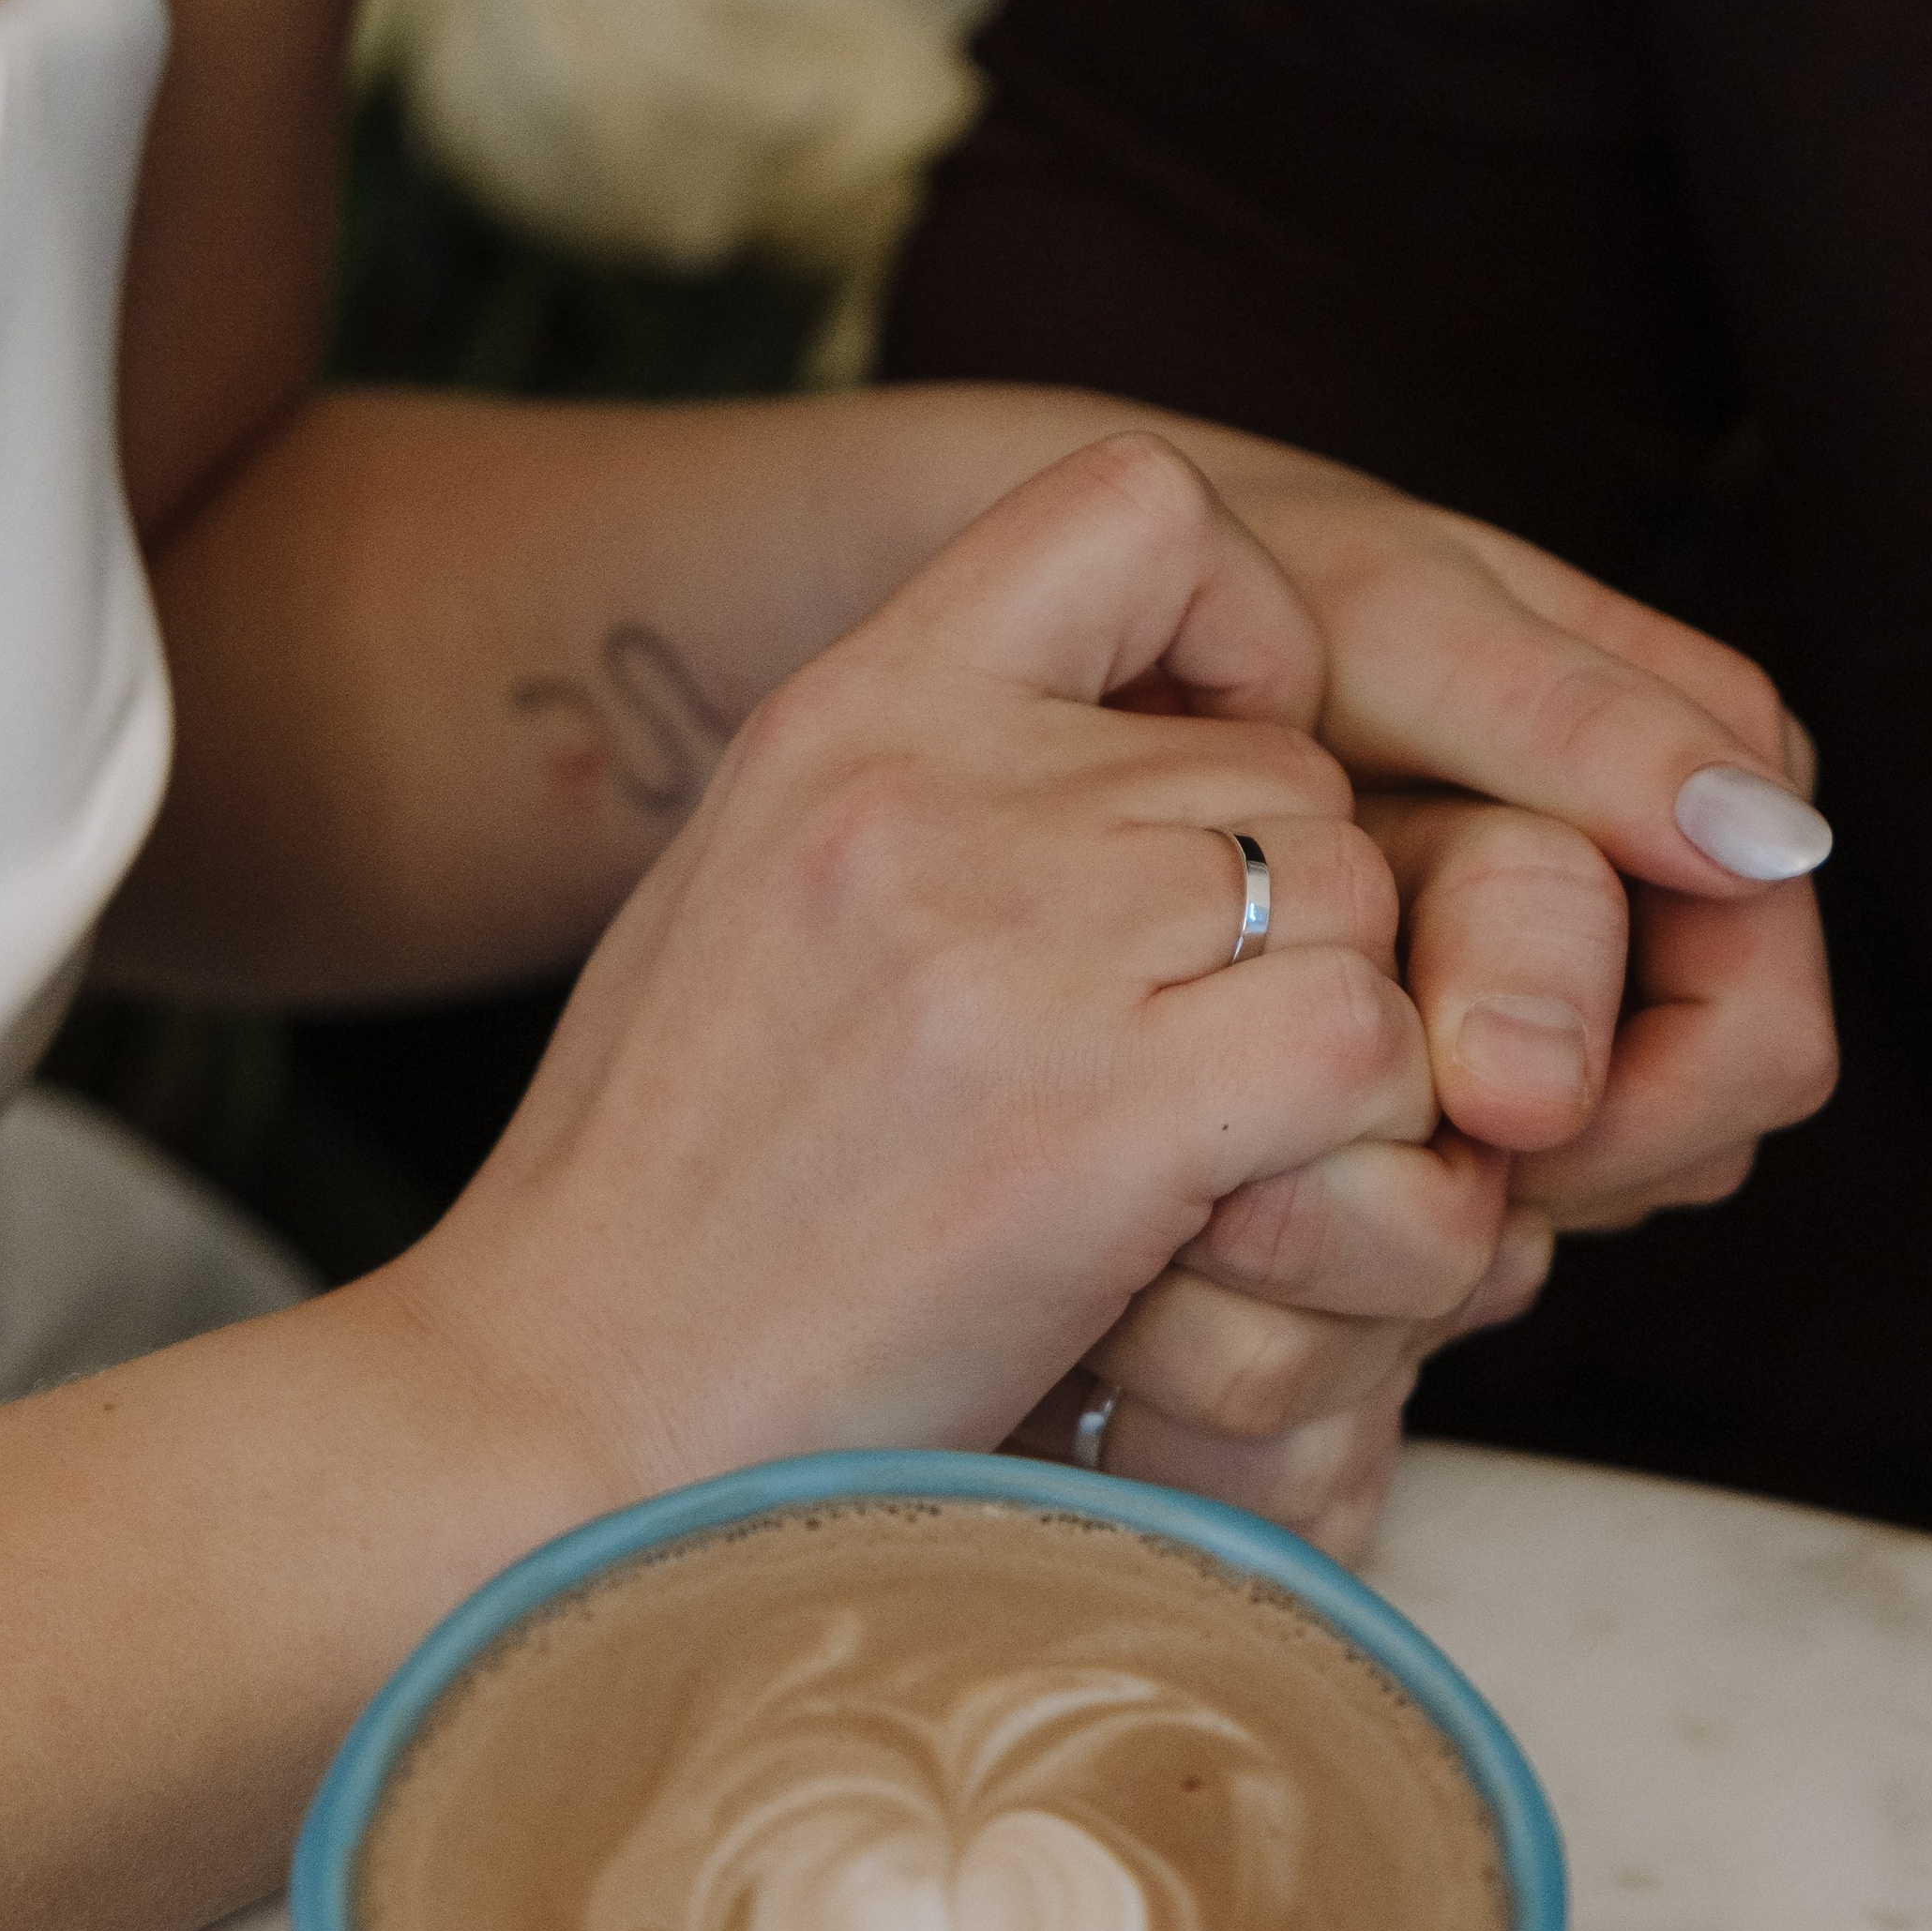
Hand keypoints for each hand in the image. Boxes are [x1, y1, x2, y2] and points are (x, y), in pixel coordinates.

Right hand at [393, 437, 1435, 1499]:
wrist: (566, 1422)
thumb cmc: (666, 1195)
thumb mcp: (754, 900)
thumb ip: (932, 792)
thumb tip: (1129, 744)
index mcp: (847, 713)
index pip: (1137, 508)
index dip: (1239, 626)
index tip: (1218, 756)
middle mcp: (938, 793)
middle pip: (1287, 765)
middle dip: (1290, 911)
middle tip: (1207, 1055)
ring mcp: (1023, 948)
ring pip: (1354, 902)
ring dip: (1338, 1034)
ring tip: (1222, 1150)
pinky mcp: (1107, 1121)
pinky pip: (1365, 1047)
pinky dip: (1359, 1138)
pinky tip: (1247, 1213)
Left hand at [998, 472, 1832, 1555]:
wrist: (1136, 615)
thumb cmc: (1270, 585)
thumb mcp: (1404, 635)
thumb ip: (1579, 734)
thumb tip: (1773, 847)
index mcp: (1725, 777)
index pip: (1753, 1044)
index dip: (1617, 1111)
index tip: (1458, 1112)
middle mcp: (1696, 889)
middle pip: (1694, 1142)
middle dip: (1538, 1157)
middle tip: (1365, 1121)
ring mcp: (1613, 976)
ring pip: (1603, 1186)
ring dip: (1470, 1186)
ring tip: (1320, 1103)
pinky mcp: (1513, 1044)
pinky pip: (1510, 1195)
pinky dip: (1410, 1185)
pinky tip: (1305, 1126)